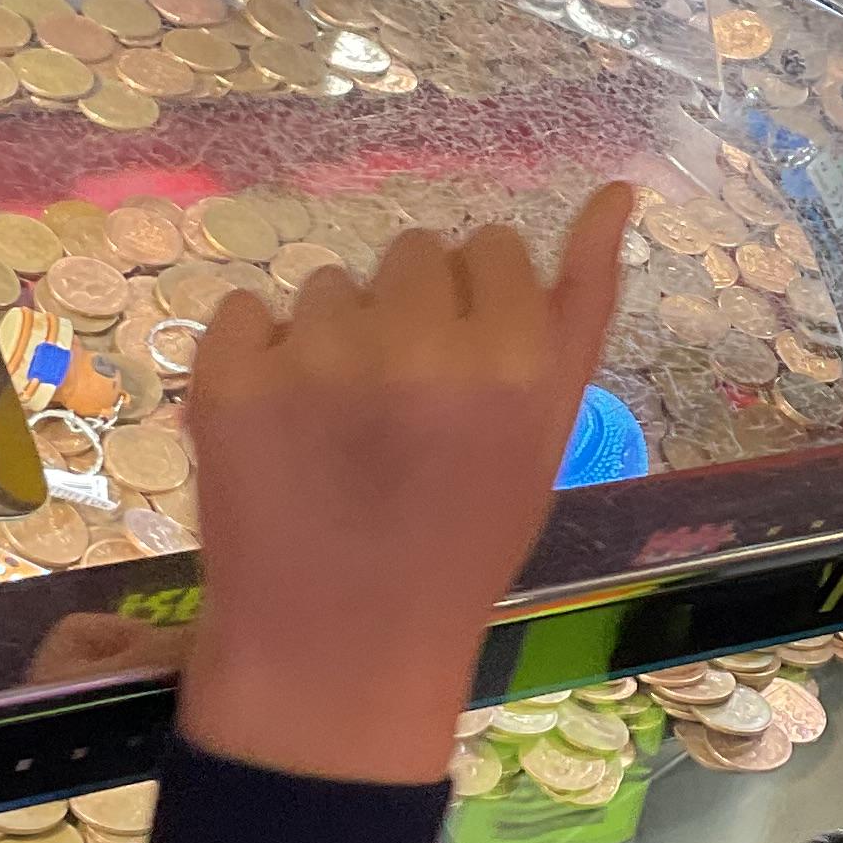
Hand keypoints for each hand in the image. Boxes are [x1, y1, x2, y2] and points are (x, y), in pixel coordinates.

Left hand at [172, 187, 636, 784]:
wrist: (338, 651)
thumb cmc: (460, 544)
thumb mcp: (547, 435)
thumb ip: (584, 307)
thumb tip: (616, 192)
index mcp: (511, 357)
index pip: (490, 249)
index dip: (475, 311)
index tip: (461, 380)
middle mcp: (416, 342)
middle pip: (412, 254)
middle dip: (407, 315)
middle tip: (398, 413)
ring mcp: (314, 357)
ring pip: (326, 285)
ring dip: (331, 340)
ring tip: (336, 433)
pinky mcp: (227, 378)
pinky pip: (245, 313)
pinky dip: (255, 358)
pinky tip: (277, 429)